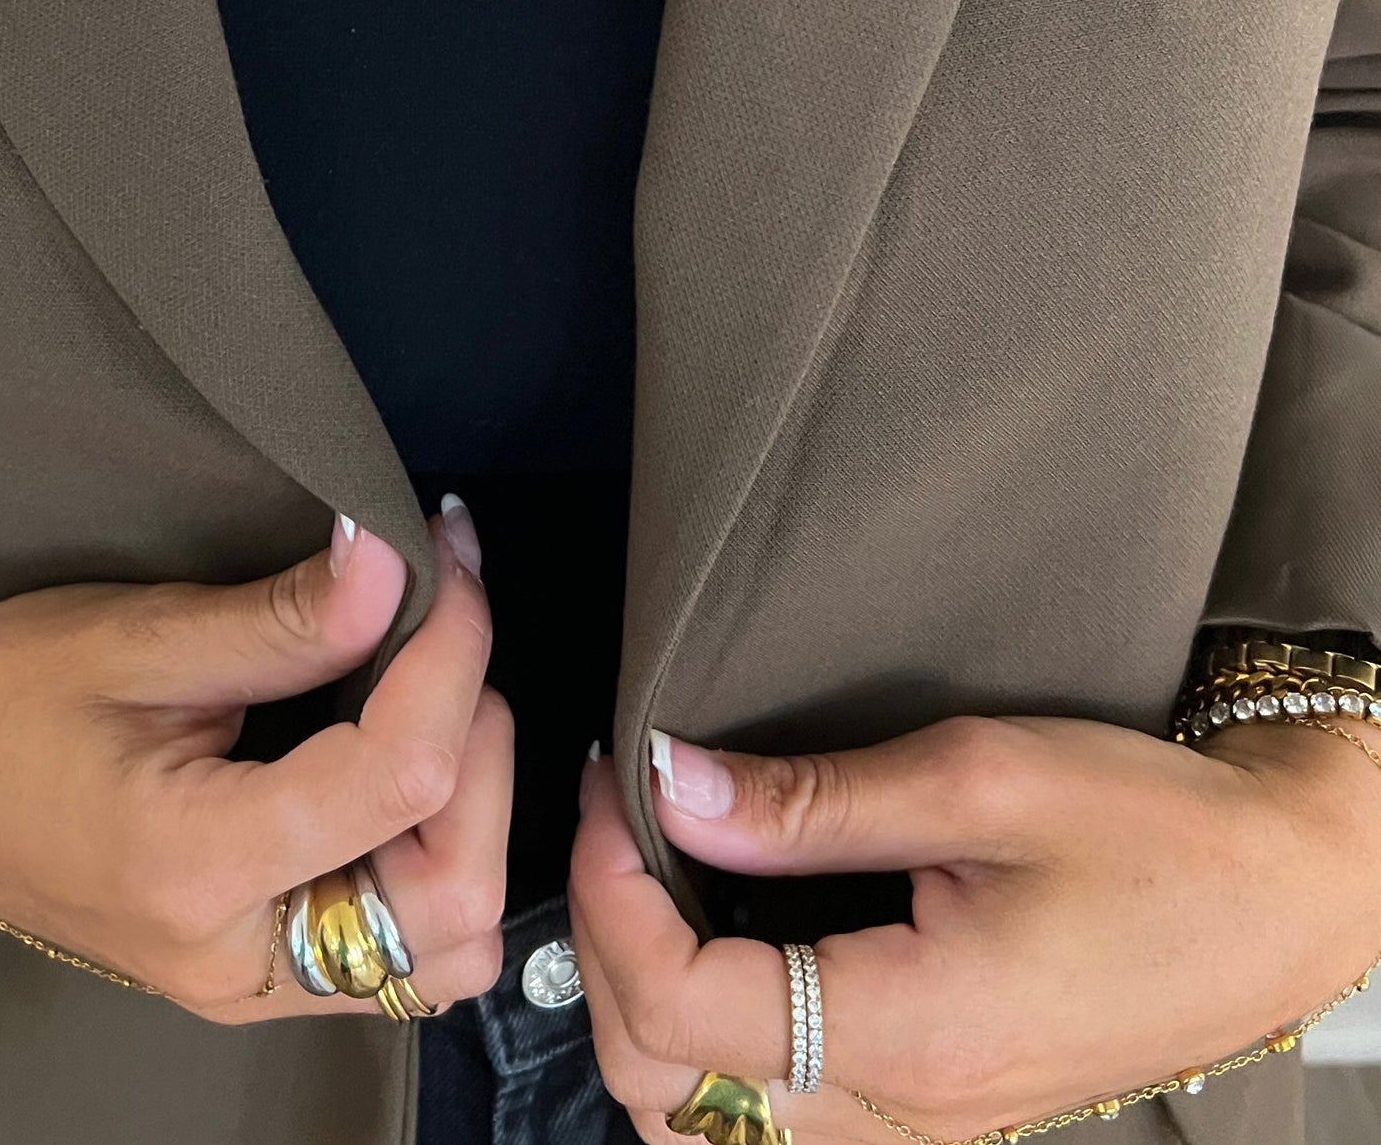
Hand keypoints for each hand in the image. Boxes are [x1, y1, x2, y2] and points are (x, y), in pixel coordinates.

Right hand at [0, 502, 509, 1019]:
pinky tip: (400, 754)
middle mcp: (233, 958)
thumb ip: (284, 615)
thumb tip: (400, 561)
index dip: (454, 656)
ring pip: (443, 946)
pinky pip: (395, 947)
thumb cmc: (0, 691)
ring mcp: (244, 981)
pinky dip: (431, 855)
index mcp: (198, 868)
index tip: (450, 561)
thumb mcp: (140, 632)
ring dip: (471, 818)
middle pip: (455, 900)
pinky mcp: (249, 968)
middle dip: (484, 756)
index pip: (402, 779)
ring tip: (432, 694)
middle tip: (452, 633)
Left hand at [569, 711, 1380, 1144]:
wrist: (1282, 897)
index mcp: (910, 1035)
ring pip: (714, 1127)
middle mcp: (907, 1115)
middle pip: (669, 1092)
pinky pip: (783, 1117)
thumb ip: (813, 799)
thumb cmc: (1157, 830)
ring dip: (654, 1012)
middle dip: (605, 955)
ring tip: (658, 880)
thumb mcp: (980, 776)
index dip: (607, 891)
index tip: (609, 784)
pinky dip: (719, 1044)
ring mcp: (926, 1129)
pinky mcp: (943, 1111)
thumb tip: (672, 787)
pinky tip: (730, 936)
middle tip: (617, 826)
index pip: (679, 1005)